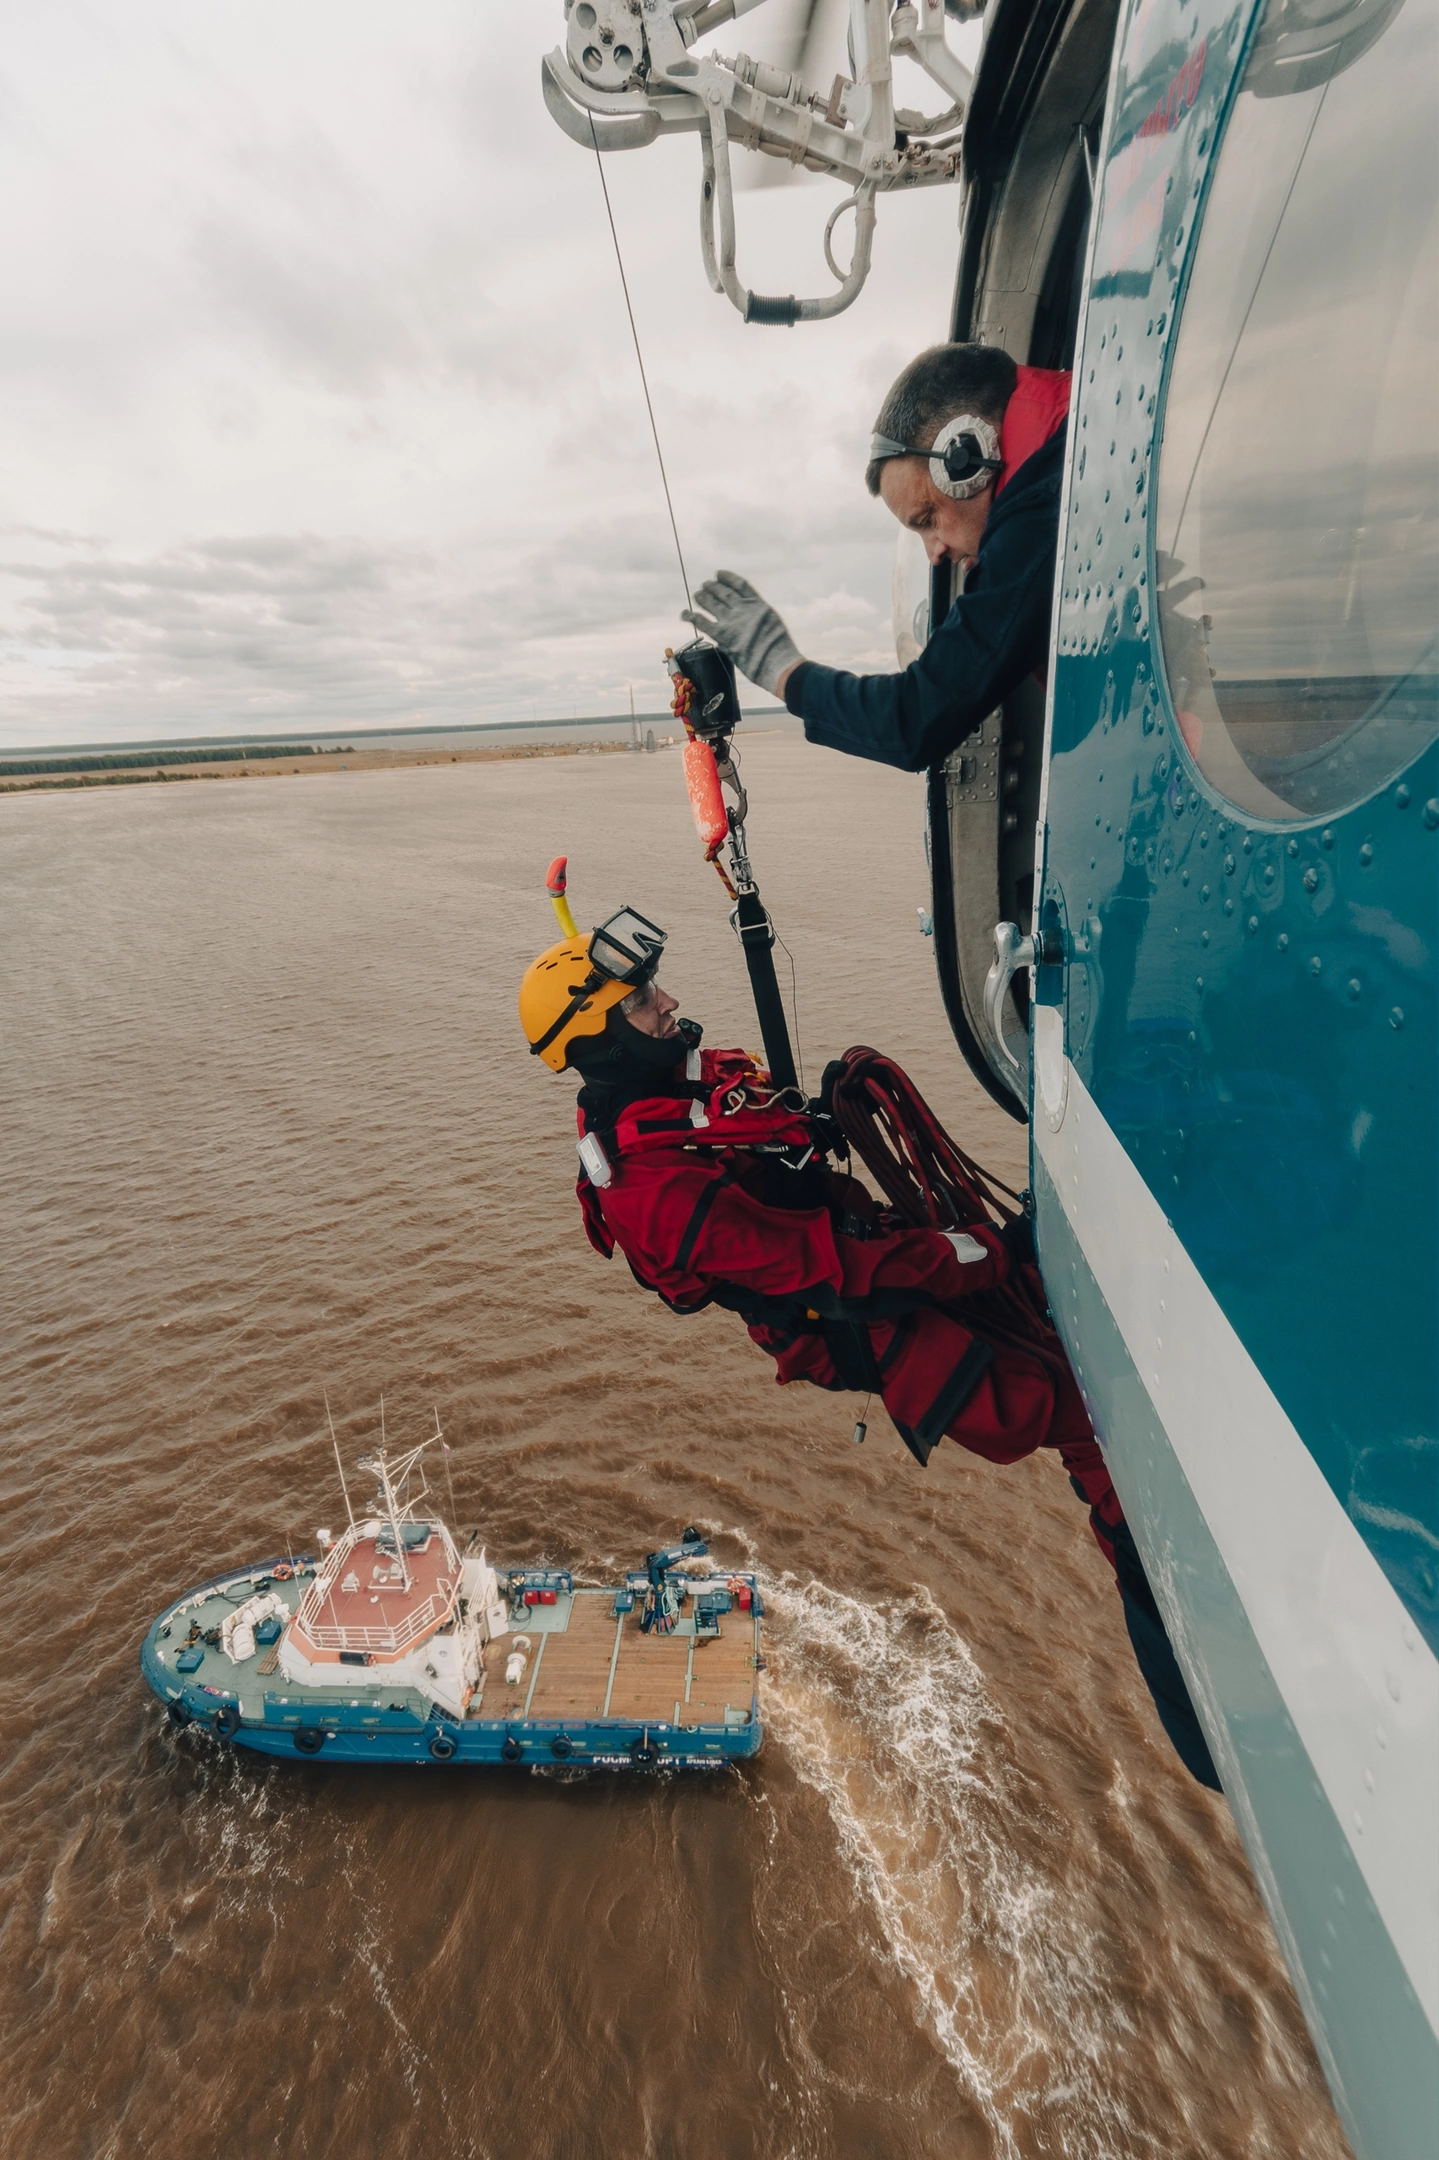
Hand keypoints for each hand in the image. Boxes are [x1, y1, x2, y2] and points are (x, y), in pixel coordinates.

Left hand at [682, 571, 800, 696]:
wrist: (779, 664)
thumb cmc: (780, 651)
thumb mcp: (774, 625)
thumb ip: (760, 619)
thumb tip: (751, 621)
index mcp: (759, 605)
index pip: (740, 585)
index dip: (727, 578)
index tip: (719, 574)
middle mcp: (744, 609)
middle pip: (723, 592)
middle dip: (713, 588)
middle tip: (705, 585)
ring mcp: (732, 621)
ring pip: (712, 603)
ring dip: (703, 597)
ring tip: (697, 594)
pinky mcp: (722, 635)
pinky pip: (702, 622)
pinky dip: (692, 616)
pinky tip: (684, 614)